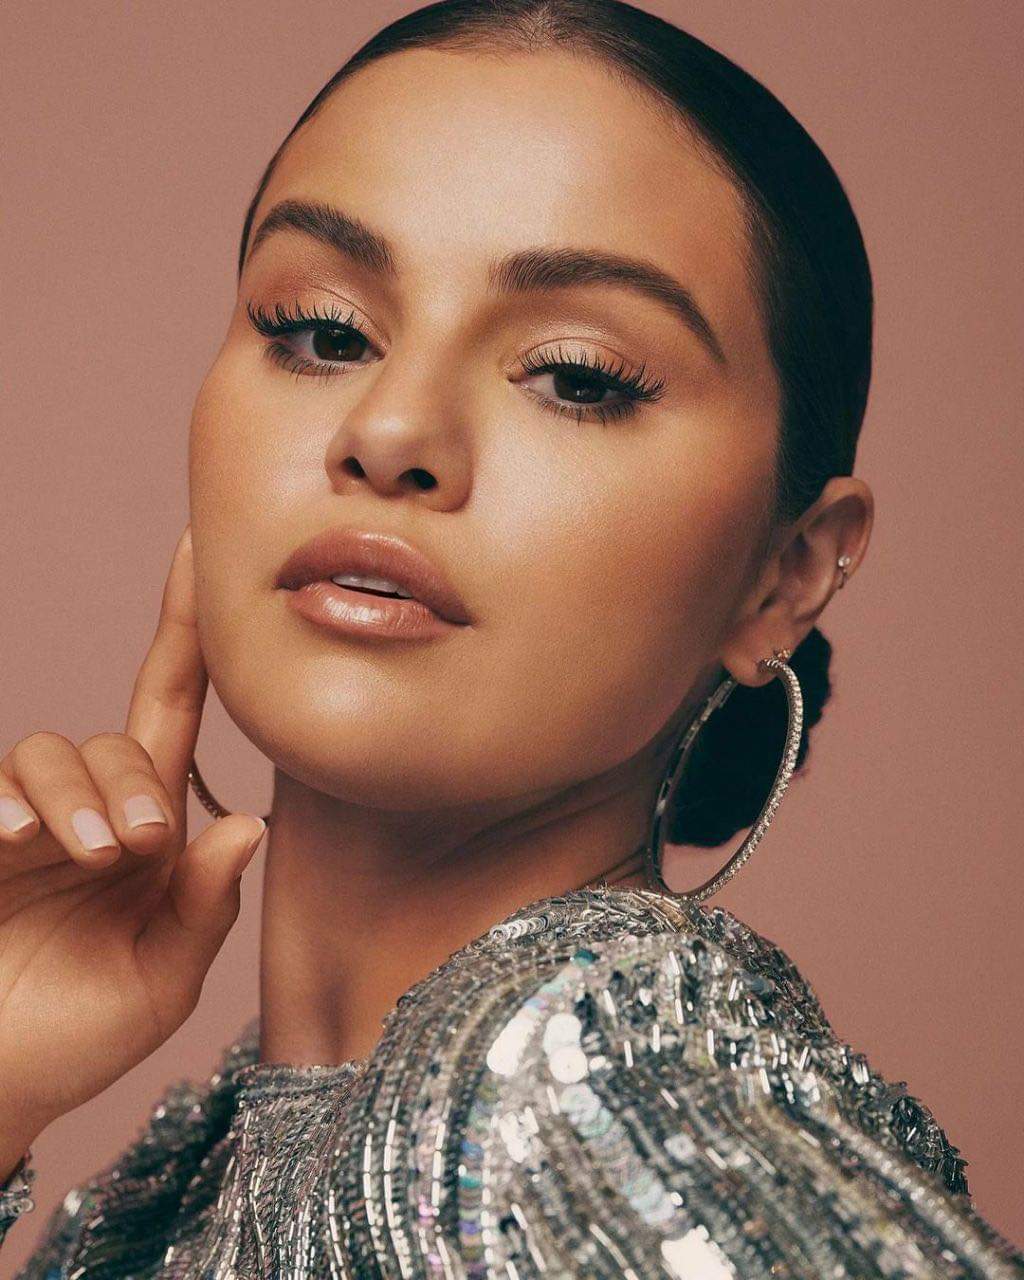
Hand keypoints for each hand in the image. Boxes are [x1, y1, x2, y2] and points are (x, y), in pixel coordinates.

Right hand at [0, 526, 265, 1146]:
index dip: (186, 631)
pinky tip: (16, 841)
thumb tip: (248, 822)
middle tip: (135, 847)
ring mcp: (28, 824)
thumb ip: (204, 906)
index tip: (200, 548)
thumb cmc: (84, 1034)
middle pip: (118, 739)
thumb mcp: (165, 979)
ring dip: (75, 791)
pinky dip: (7, 803)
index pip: (175, 711)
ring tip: (84, 853)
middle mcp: (91, 810)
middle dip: (131, 781)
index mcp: (150, 830)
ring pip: (51, 750)